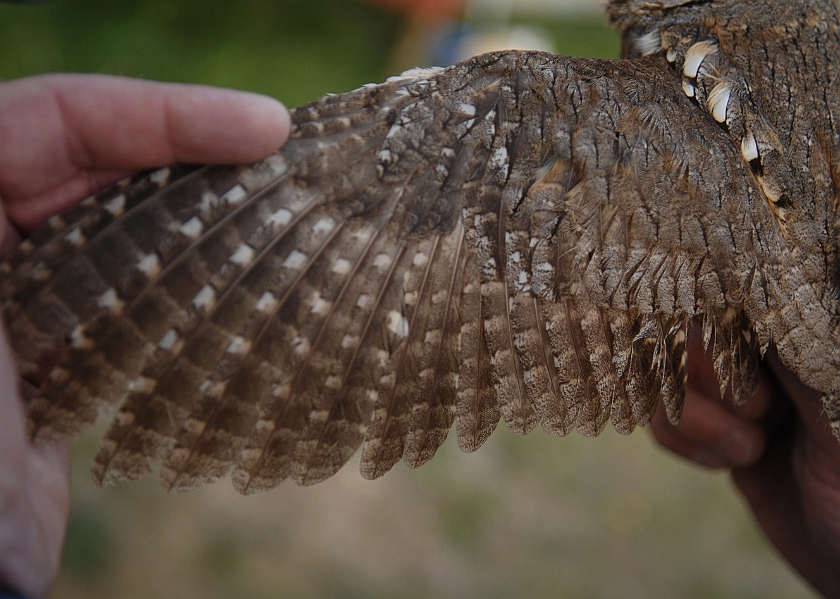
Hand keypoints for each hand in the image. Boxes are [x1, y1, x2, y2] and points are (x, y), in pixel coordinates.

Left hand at [0, 73, 289, 597]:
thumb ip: (5, 204)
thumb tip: (50, 137)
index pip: (51, 121)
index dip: (158, 111)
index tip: (262, 127)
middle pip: (101, 164)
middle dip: (196, 152)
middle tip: (292, 157)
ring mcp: (39, 298)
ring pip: (133, 223)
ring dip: (209, 211)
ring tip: (291, 205)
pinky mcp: (76, 353)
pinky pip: (145, 291)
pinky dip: (201, 282)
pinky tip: (257, 285)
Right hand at [651, 325, 839, 597]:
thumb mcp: (838, 421)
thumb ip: (797, 362)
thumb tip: (744, 307)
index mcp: (803, 341)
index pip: (736, 300)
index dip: (716, 328)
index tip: (723, 362)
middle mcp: (765, 359)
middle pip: (690, 333)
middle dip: (711, 384)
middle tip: (763, 418)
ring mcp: (734, 393)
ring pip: (666, 378)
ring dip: (697, 422)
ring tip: (750, 452)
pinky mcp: (711, 429)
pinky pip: (662, 418)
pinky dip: (685, 444)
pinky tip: (727, 464)